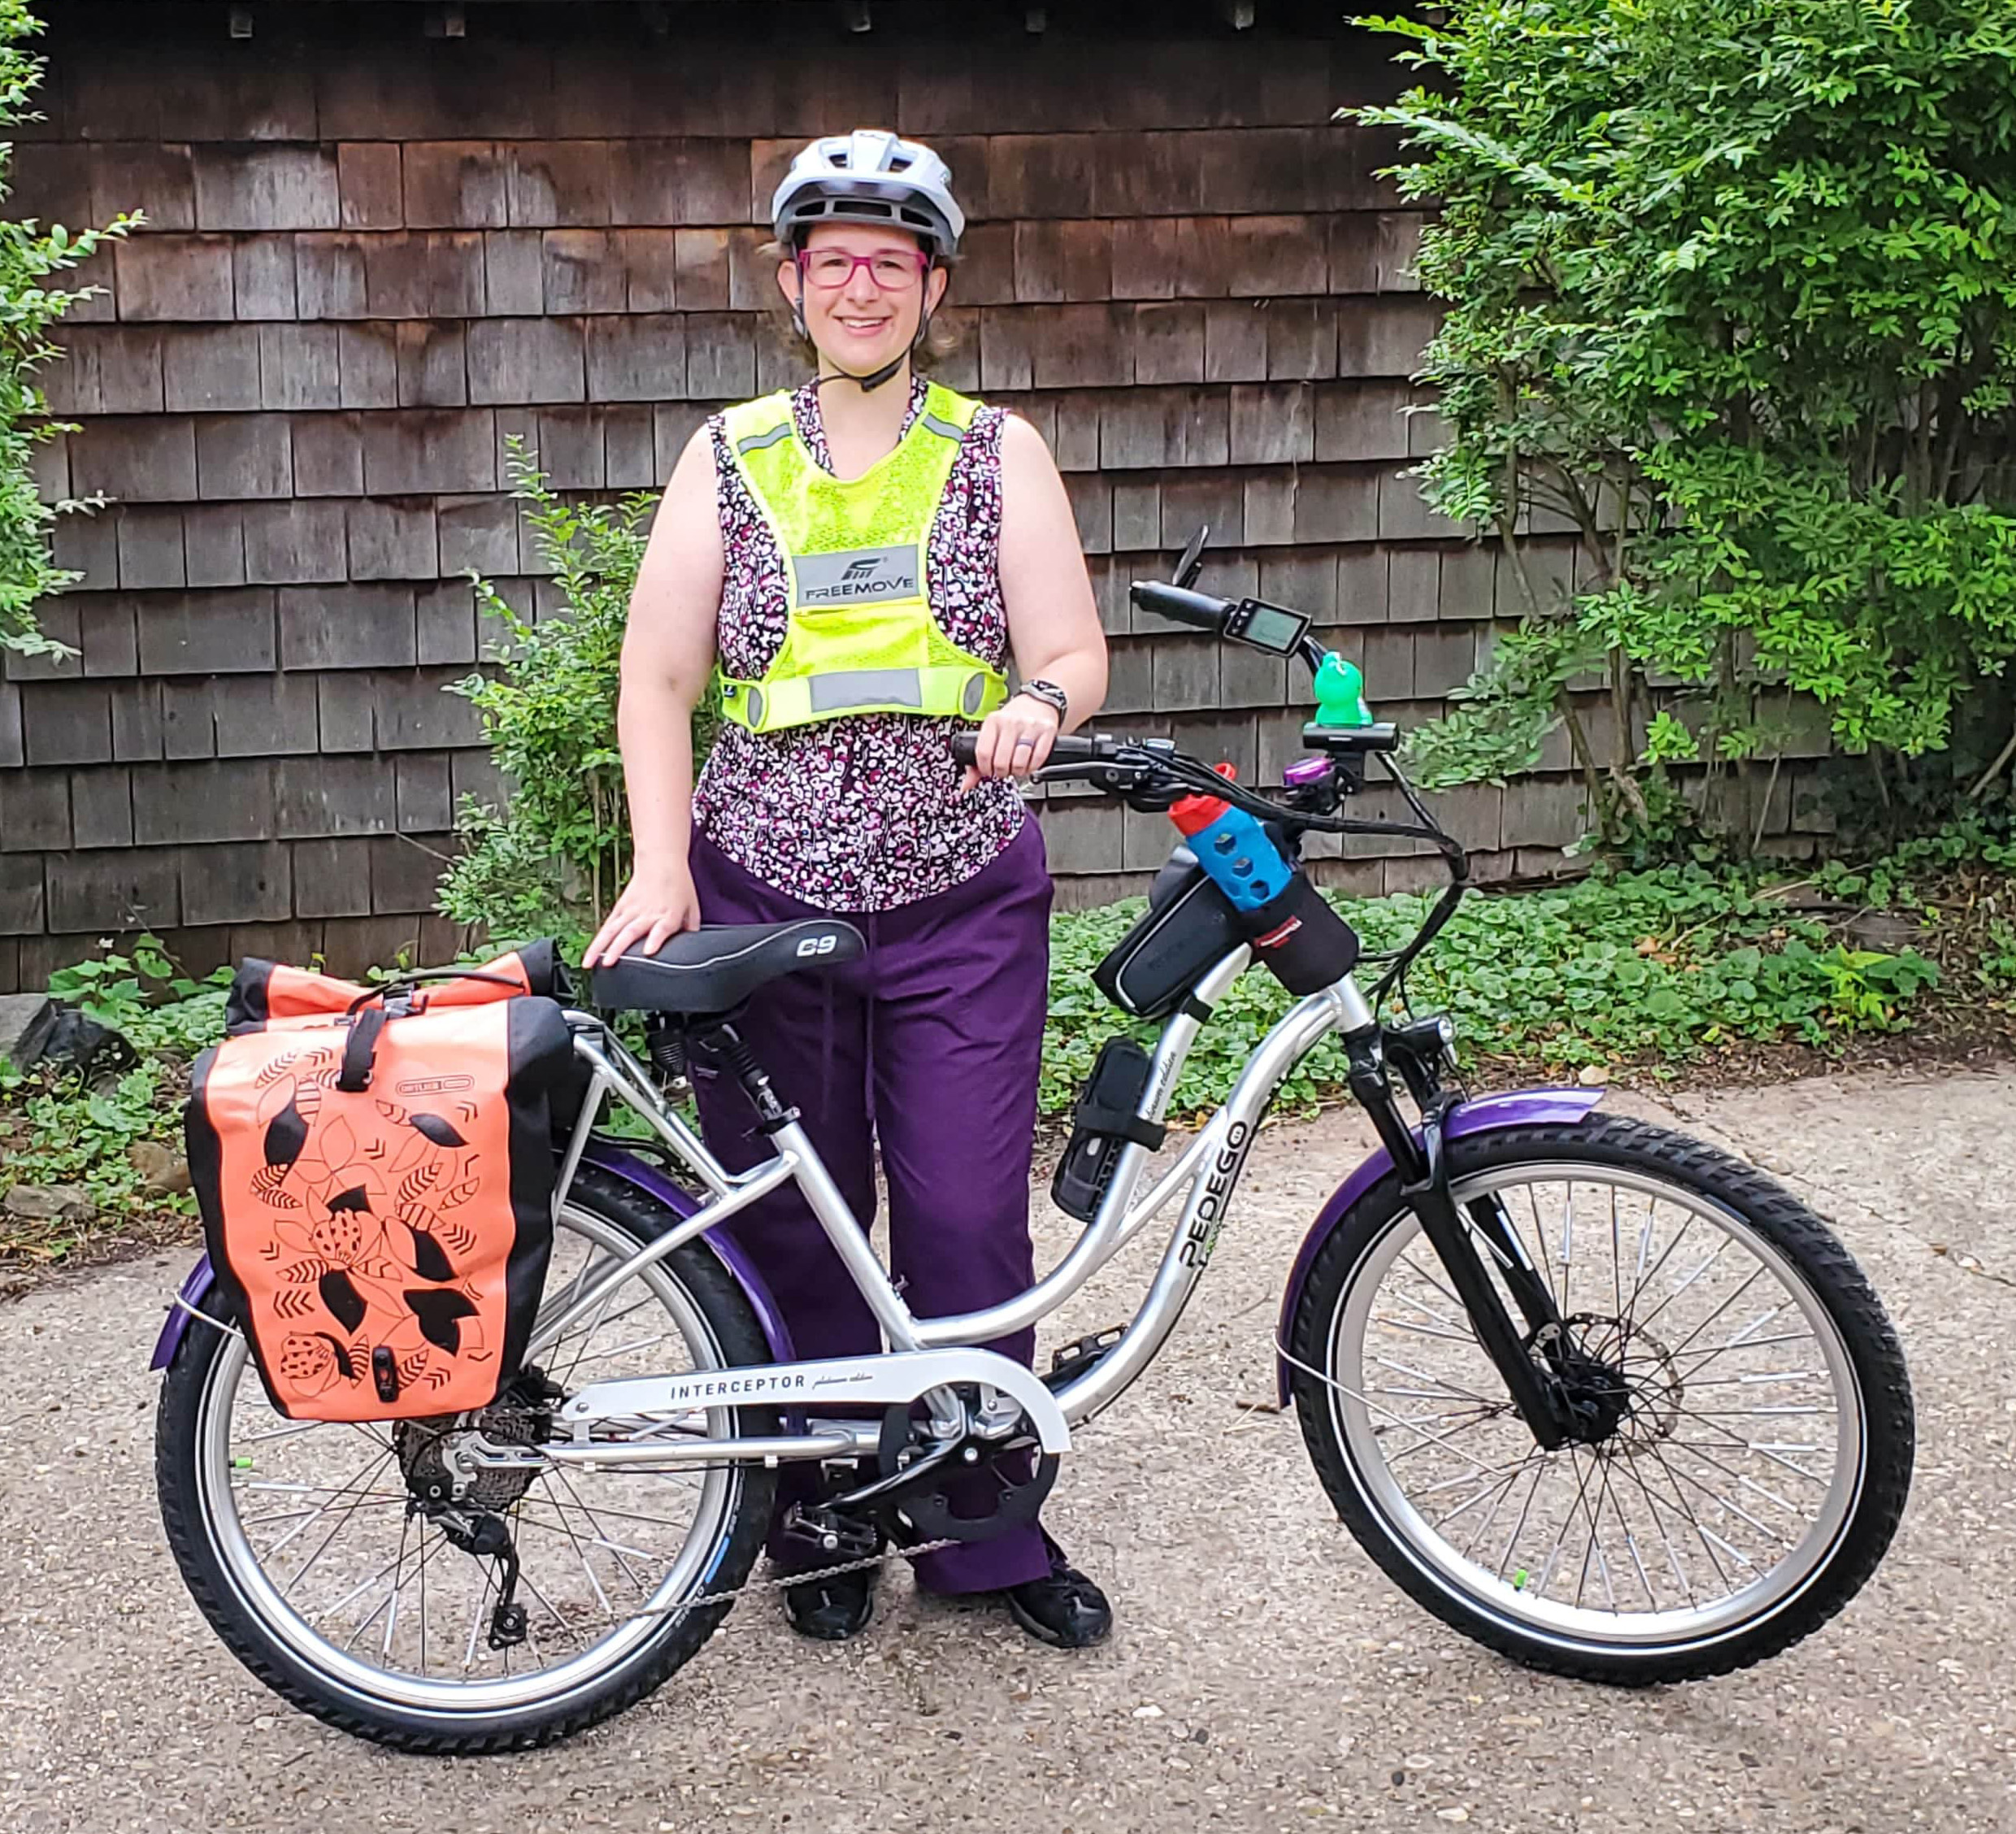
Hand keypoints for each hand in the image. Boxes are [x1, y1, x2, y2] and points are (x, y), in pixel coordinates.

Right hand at [581, 860, 701, 967]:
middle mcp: (648, 913)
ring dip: (599, 947)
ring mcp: (631, 910)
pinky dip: (597, 940)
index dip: (656, 939)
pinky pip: (607, 926)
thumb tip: (692, 950)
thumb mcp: (692, 907)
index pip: (662, 927)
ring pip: (612, 930)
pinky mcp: (620, 907)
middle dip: (618, 949)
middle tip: (609, 964)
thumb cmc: (679, 885)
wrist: (661, 860)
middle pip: (631, 931)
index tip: (649, 951)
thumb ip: (691, 929)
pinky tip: (590, 955)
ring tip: (589, 964)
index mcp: (669, 914)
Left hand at [960, 694, 1060, 793]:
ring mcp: (1030, 726)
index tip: (988, 770)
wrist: (1038, 702)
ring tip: (1016, 766)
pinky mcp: (1047, 731)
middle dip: (1001, 772)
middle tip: (1003, 770)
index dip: (985, 768)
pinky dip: (1032, 767)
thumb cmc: (1013, 720)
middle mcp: (1011, 722)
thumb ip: (979, 759)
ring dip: (1017, 771)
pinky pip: (1038, 759)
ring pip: (1019, 762)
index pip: (983, 753)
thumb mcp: (993, 732)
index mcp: (993, 721)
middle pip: (1001, 761)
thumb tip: (966, 785)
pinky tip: (1028, 763)